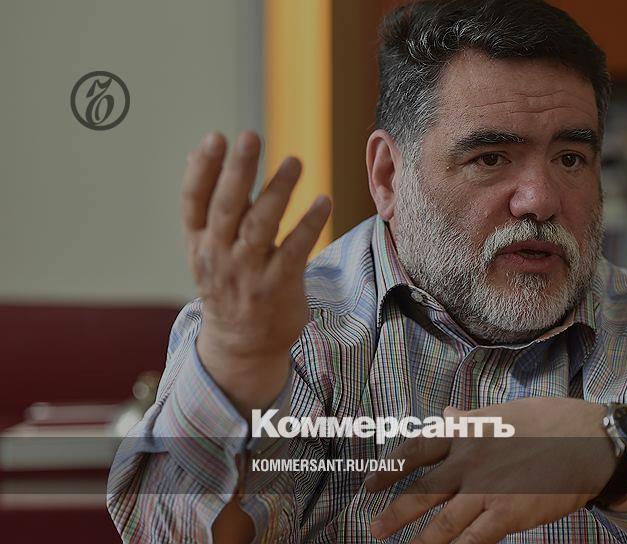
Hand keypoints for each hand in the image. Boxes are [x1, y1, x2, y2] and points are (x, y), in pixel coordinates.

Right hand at [181, 131, 330, 411]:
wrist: (240, 345)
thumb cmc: (227, 283)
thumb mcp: (205, 246)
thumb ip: (206, 199)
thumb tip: (197, 151)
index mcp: (199, 242)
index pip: (194, 201)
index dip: (202, 170)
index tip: (213, 139)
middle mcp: (219, 255)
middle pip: (227, 208)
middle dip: (237, 171)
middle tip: (249, 137)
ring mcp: (248, 272)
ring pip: (261, 226)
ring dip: (277, 191)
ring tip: (294, 161)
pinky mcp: (278, 285)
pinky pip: (295, 251)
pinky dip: (309, 225)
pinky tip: (323, 201)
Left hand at [364, 398, 616, 542]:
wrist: (591, 443)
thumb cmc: (552, 422)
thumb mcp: (505, 411)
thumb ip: (471, 418)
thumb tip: (448, 412)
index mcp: (467, 431)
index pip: (415, 449)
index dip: (388, 469)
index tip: (368, 484)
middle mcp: (469, 459)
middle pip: (421, 490)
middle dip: (394, 513)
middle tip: (374, 529)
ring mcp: (487, 489)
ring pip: (442, 521)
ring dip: (420, 540)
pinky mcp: (508, 514)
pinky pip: (473, 540)